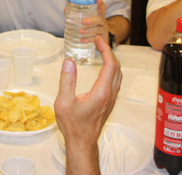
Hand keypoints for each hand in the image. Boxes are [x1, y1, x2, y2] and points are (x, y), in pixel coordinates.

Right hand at [54, 35, 121, 173]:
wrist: (82, 142)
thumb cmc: (73, 125)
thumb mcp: (64, 102)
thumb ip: (67, 81)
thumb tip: (69, 61)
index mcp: (101, 92)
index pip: (110, 65)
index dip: (106, 49)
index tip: (98, 40)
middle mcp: (110, 95)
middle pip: (117, 68)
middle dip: (109, 52)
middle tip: (98, 42)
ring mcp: (111, 99)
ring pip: (118, 75)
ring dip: (112, 60)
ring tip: (101, 51)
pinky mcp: (109, 102)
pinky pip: (115, 81)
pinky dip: (111, 69)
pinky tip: (102, 68)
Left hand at [78, 0, 108, 44]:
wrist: (100, 42)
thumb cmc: (91, 27)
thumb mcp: (86, 20)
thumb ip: (76, 15)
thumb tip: (66, 9)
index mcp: (99, 16)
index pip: (102, 8)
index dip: (100, 4)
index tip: (97, 0)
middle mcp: (103, 22)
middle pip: (100, 19)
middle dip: (92, 20)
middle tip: (83, 21)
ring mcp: (103, 31)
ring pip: (98, 29)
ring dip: (89, 30)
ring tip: (80, 31)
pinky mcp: (102, 40)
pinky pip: (96, 39)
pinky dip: (88, 39)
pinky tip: (82, 40)